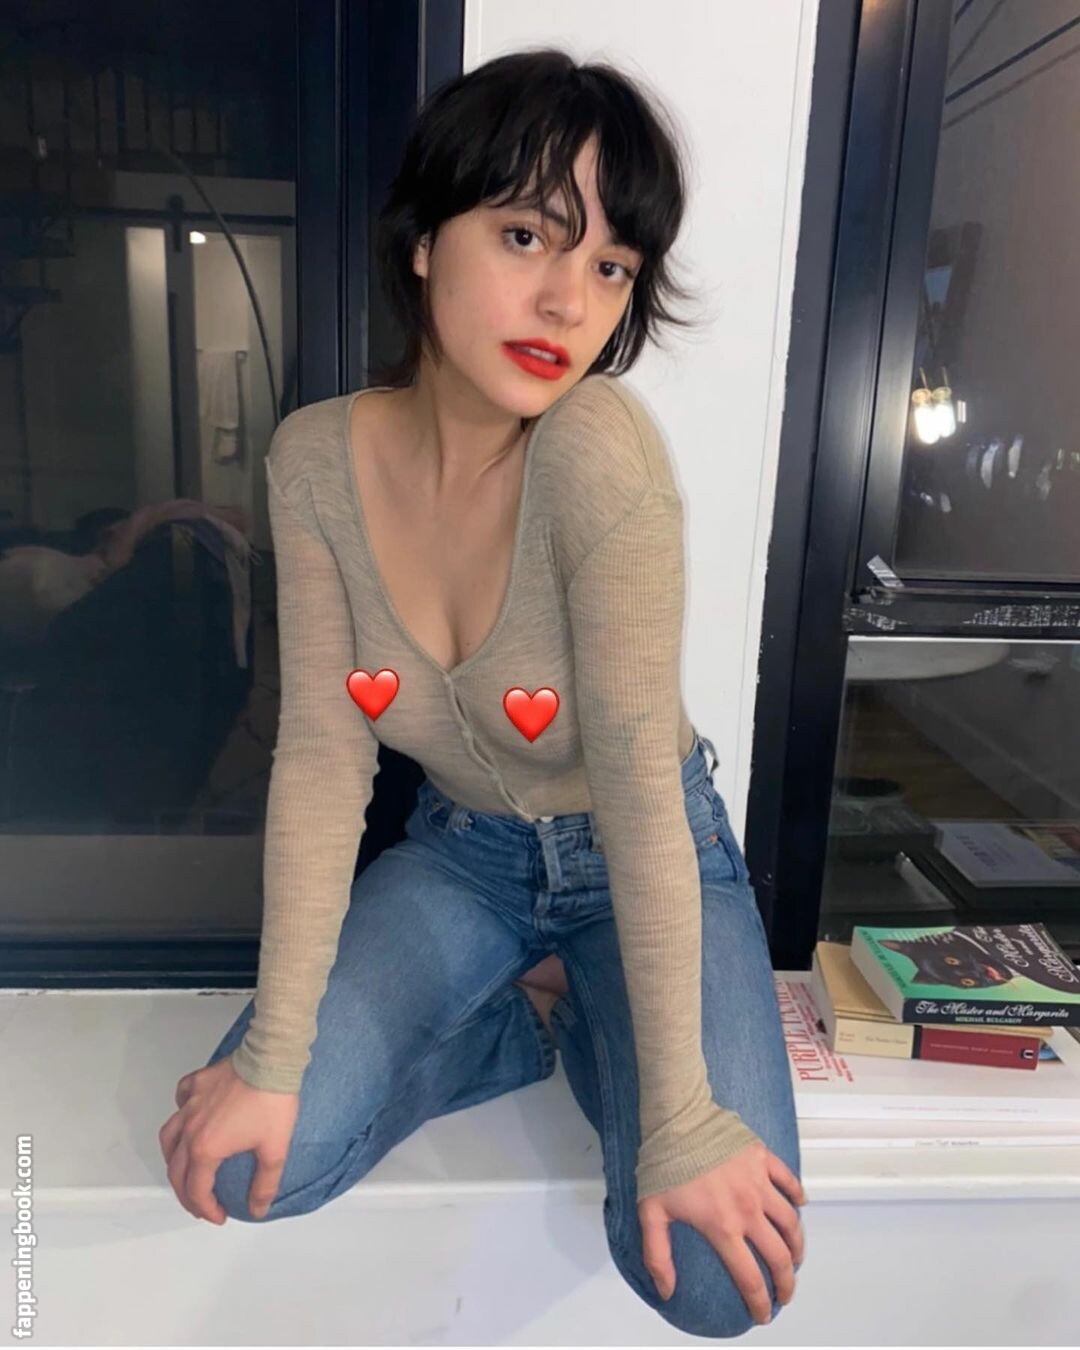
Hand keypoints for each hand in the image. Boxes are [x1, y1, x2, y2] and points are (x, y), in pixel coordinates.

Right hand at [158, 1056, 299, 1223]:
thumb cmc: (273, 1102)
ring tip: (185, 1168)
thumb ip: (265, 1185)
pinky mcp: (197, 1082)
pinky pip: (179, 1100)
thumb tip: (258, 1209)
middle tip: (200, 1204)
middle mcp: (190, 1129)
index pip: (197, 1191)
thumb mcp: (275, 1150)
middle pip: (176, 1171)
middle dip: (186, 1194)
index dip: (206, 1209)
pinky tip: (189, 1118)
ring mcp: (191, 1104)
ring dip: (173, 1158)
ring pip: (169, 1137)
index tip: (220, 1216)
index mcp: (206, 1149)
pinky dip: (180, 1114)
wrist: (271, 1059)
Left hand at [637, 1140, 805, 1323]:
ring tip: (794, 1257)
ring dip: (797, 1245)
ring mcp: (759, 1183)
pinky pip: (789, 1181)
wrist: (679, 1118)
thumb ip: (658, 1255)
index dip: (760, 1302)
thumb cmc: (663, 1163)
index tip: (763, 1314)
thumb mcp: (651, 1212)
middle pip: (780, 1256)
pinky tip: (798, 1205)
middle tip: (785, 1293)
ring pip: (791, 1223)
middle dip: (787, 1282)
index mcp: (723, 1226)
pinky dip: (798, 1195)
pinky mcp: (763, 1158)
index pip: (750, 1277)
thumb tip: (667, 1291)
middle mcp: (748, 1209)